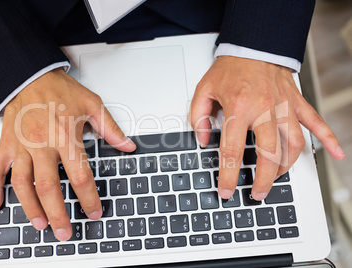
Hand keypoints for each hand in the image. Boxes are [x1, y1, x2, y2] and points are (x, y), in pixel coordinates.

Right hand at [0, 68, 135, 240]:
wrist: (30, 75)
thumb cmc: (59, 89)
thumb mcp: (92, 104)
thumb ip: (111, 128)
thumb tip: (128, 145)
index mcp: (65, 136)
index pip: (79, 175)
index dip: (88, 198)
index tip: (93, 211)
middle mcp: (42, 144)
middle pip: (49, 187)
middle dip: (58, 214)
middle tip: (65, 231)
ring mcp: (22, 146)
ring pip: (22, 184)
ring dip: (30, 208)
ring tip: (40, 224)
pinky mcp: (7, 144)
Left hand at [190, 56, 344, 200]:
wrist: (253, 44)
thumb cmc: (230, 68)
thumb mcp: (204, 91)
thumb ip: (199, 117)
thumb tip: (204, 141)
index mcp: (238, 109)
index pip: (231, 151)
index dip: (228, 176)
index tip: (227, 191)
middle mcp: (263, 110)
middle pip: (268, 155)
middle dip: (263, 180)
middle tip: (257, 194)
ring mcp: (284, 107)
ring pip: (293, 144)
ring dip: (286, 167)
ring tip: (276, 178)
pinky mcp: (297, 102)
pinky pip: (316, 122)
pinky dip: (327, 139)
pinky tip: (335, 154)